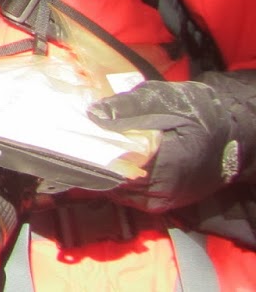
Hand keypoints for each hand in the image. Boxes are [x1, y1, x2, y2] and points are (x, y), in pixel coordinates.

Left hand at [88, 79, 242, 212]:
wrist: (231, 136)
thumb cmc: (198, 113)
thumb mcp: (164, 100)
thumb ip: (128, 108)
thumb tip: (94, 114)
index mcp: (167, 163)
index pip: (115, 166)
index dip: (91, 153)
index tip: (72, 141)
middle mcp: (164, 189)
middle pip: (113, 182)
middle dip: (94, 164)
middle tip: (74, 146)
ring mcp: (163, 200)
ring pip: (118, 192)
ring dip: (103, 174)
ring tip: (88, 152)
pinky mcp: (163, 203)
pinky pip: (129, 197)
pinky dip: (116, 182)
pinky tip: (108, 163)